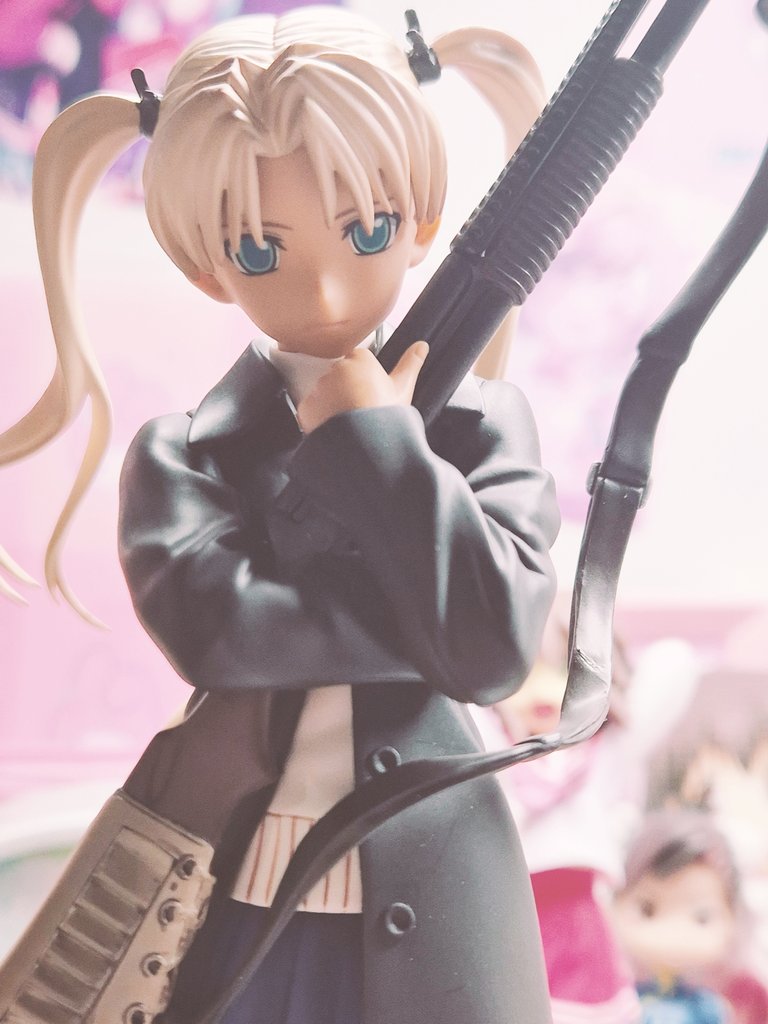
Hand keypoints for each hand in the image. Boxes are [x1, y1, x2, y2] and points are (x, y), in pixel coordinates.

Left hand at [297, 341, 428, 433]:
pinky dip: (320, 418)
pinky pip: (311, 410)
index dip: (365, 379)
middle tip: (361, 409)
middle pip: (340, 376)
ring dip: (332, 404)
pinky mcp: (306, 406)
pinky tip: (336, 428)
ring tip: (349, 421)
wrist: (366, 444)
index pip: (358, 362)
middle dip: (347, 390)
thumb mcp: (403, 387)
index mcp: (359, 359)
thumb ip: (410, 363)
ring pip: (325, 393)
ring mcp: (319, 387)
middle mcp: (336, 368)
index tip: (370, 393)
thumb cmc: (386, 416)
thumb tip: (421, 345)